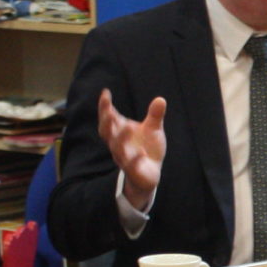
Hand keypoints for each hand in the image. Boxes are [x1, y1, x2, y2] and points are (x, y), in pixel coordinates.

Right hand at [97, 88, 168, 214]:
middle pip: (107, 133)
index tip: (105, 92)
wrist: (149, 174)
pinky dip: (136, 159)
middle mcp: (118, 144)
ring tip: (128, 127)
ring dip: (121, 139)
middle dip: (106, 122)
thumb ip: (155, 115)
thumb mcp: (153, 130)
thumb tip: (161, 99)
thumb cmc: (146, 148)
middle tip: (109, 111)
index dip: (104, 107)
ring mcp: (124, 158)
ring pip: (118, 149)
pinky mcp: (134, 171)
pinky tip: (142, 153)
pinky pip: (132, 166)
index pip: (108, 118)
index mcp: (119, 131)